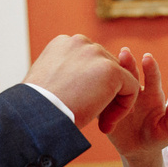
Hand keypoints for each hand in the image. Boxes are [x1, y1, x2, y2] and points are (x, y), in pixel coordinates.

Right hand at [24, 35, 139, 129]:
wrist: (36, 116)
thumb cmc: (36, 108)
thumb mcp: (46, 83)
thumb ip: (63, 74)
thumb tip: (73, 82)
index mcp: (63, 43)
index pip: (89, 61)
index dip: (91, 86)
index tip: (81, 107)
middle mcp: (80, 42)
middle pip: (106, 68)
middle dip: (105, 94)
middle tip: (97, 120)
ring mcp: (96, 54)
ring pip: (120, 78)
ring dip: (114, 102)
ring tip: (102, 124)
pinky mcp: (111, 70)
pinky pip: (131, 88)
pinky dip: (123, 108)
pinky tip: (106, 124)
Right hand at [102, 50, 167, 159]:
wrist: (138, 151)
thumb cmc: (157, 138)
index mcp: (152, 94)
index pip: (152, 77)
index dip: (150, 67)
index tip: (147, 58)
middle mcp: (134, 91)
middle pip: (131, 73)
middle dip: (128, 63)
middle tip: (124, 53)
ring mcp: (119, 98)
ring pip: (114, 82)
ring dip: (110, 72)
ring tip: (105, 64)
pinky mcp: (106, 108)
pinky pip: (100, 98)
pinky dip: (96, 91)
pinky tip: (90, 84)